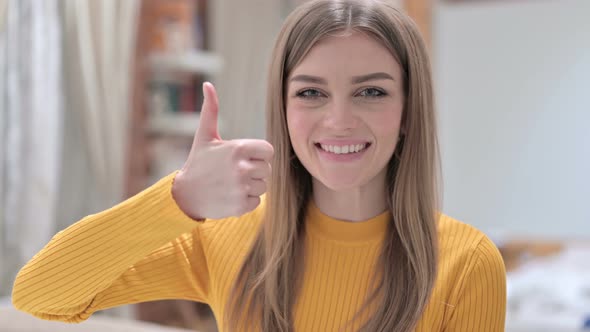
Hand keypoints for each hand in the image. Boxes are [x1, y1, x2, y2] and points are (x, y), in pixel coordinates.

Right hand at [172, 82, 273, 219]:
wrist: (185, 195)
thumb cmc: (198, 162)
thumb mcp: (204, 136)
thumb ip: (211, 110)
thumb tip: (207, 84)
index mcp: (238, 148)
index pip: (268, 151)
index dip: (258, 155)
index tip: (243, 157)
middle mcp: (242, 168)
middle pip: (267, 169)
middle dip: (254, 171)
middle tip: (234, 172)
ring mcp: (241, 188)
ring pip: (263, 186)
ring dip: (251, 186)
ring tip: (231, 184)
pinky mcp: (240, 206)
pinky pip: (257, 202)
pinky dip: (246, 201)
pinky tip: (230, 195)